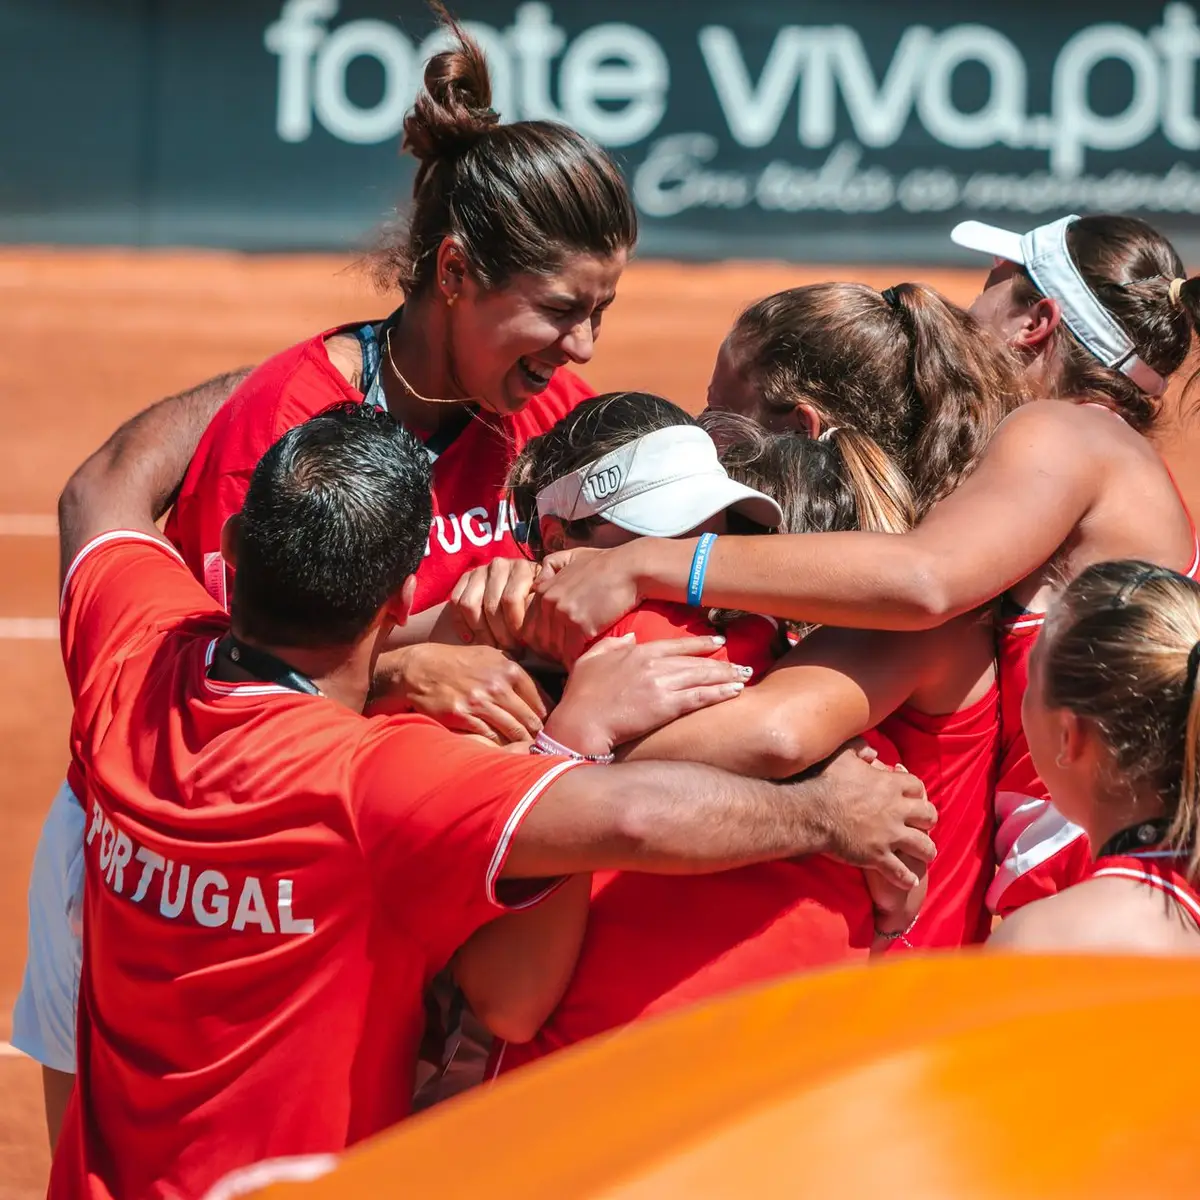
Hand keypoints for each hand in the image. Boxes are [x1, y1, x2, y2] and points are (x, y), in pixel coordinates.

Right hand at [370, 643, 547, 743]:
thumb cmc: (458, 662)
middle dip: (539, 734)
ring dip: (522, 744)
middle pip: (530, 719)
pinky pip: (490, 738)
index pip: (541, 699)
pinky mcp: (462, 716)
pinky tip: (504, 752)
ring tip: (528, 752)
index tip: (553, 727)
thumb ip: (514, 669)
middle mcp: (497, 685)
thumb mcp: (489, 655)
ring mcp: (480, 701)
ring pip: (513, 731)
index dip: (549, 716)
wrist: (420, 668)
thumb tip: (542, 689)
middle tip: (544, 746)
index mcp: (509, 669)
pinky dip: (499, 747)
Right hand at [443, 557, 539, 651]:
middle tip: (507, 649)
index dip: (514, 625)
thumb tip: (535, 617)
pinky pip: (456, 602)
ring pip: (470, 605)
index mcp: (521, 568)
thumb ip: (539, 605)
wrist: (519, 585)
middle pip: (491, 605)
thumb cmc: (534, 600)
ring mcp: (480, 570)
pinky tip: (471, 639)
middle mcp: (499, 565)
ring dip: (480, 631)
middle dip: (499, 633)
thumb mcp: (543, 599)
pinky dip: (462, 624)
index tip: (520, 642)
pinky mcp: (465, 578)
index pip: (511, 600)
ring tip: (492, 645)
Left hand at [523, 544, 642, 664]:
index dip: (540, 641)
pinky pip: (572, 652)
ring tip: (576, 659)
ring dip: (565, 658)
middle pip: (540, 641)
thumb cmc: (606, 563)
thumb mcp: (571, 557)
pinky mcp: (581, 625)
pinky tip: (585, 660)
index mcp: (544, 590)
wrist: (630, 568)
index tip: (554, 646)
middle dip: (551, 652)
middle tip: (566, 657)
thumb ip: (551, 567)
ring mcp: (564, 614)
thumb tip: (537, 585)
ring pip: (555, 649)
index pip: (528, 627)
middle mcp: (549, 602)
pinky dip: (577, 659)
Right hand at [543, 634, 750, 756]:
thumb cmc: (580, 694)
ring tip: (745, 676)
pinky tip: (734, 691)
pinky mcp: (666, 706)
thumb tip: (630, 639)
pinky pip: (699, 697)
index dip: (701, 644)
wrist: (581, 721)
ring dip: (727, 676)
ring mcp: (662, 684)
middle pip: (696, 661)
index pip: (677, 645)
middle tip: (742, 663)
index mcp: (638, 652)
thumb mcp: (589, 660)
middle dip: (722, 662)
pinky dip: (719, 693)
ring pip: (702, 677)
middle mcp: (654, 664)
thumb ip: (611, 645)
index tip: (719, 643)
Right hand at [811, 742, 936, 891]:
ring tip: (925, 854)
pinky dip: (906, 877)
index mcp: (890, 785)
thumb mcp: (841, 756)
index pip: (918, 787)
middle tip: (924, 825)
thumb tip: (872, 749)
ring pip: (923, 846)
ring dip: (926, 850)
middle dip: (928, 821)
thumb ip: (859, 748)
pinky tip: (910, 880)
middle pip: (929, 816)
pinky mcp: (878, 856)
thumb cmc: (823, 781)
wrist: (809, 812)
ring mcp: (889, 835)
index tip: (914, 797)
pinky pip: (900, 871)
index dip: (917, 792)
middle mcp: (896, 810)